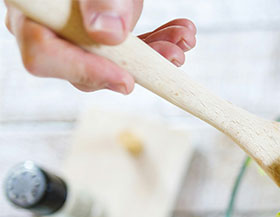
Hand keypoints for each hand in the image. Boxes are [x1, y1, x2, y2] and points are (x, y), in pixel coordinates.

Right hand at [4, 0, 196, 93]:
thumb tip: (107, 34)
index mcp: (31, 9)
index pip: (43, 54)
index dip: (86, 71)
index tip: (127, 80)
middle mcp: (46, 24)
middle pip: (82, 65)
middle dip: (135, 65)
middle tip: (173, 55)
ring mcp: (71, 30)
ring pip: (110, 60)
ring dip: (154, 54)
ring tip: (183, 39)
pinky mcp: (95, 30)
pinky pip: (124, 48)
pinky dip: (154, 42)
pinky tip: (179, 33)